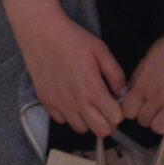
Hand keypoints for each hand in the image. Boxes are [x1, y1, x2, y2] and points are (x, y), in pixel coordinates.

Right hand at [9, 0, 127, 139]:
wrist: (41, 32)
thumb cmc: (72, 38)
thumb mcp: (101, 50)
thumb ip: (116, 74)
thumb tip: (122, 92)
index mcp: (93, 89)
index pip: (115, 119)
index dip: (120, 112)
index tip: (117, 102)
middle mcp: (76, 102)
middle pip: (101, 131)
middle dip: (108, 122)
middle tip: (106, 107)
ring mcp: (59, 104)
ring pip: (81, 129)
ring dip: (88, 120)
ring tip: (88, 104)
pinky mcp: (46, 101)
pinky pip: (61, 121)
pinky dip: (69, 115)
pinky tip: (71, 99)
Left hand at [119, 21, 163, 133]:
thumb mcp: (148, 58)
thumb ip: (139, 77)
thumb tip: (131, 92)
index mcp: (143, 84)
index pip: (128, 111)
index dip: (132, 109)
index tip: (139, 104)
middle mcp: (157, 96)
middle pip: (143, 121)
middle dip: (147, 115)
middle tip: (156, 107)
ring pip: (160, 128)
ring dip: (163, 122)